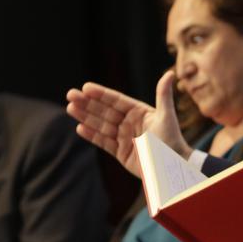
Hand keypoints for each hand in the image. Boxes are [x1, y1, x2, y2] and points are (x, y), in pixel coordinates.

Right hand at [66, 70, 188, 177]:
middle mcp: (130, 123)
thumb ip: (163, 95)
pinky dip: (92, 135)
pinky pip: (103, 142)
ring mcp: (124, 137)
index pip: (116, 100)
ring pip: (101, 125)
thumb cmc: (171, 141)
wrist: (172, 167)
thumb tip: (170, 73)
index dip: (101, 94)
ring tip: (70, 108)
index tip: (86, 87)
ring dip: (86, 116)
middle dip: (88, 103)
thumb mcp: (166, 116)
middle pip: (105, 111)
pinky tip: (80, 127)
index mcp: (140, 112)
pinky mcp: (121, 152)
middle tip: (70, 95)